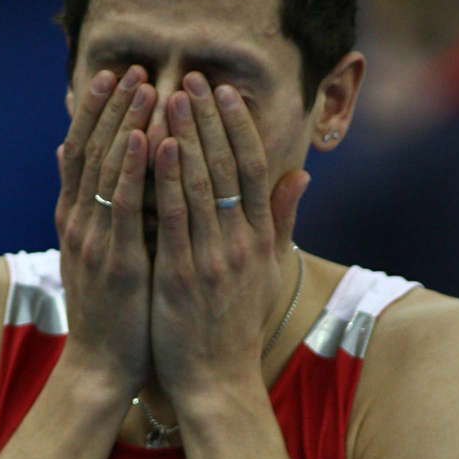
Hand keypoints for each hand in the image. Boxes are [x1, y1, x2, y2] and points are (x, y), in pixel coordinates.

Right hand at [55, 66, 155, 395]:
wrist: (103, 369)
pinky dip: (130, 168)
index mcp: (78, 221)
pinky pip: (123, 204)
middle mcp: (79, 223)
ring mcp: (94, 240)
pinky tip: (142, 136)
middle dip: (111, 107)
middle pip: (91, 151)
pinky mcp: (116, 259)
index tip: (117, 77)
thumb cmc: (114, 316)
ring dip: (123, 123)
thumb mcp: (102, 257)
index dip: (99, 113)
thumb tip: (80, 170)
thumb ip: (97, 214)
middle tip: (130, 67)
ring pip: (106, 168)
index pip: (83, 154)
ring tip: (141, 85)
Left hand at [149, 75, 307, 402]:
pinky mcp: (183, 276)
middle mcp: (240, 243)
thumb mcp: (265, 270)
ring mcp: (212, 258)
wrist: (216, 382)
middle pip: (227, 167)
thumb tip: (302, 174)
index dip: (238, 125)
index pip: (252, 168)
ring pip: (200, 184)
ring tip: (170, 95)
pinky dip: (167, 180)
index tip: (224, 91)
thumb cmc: (233, 325)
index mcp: (259, 238)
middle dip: (208, 118)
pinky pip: (174, 219)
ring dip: (186, 135)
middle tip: (191, 77)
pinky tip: (157, 147)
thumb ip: (281, 219)